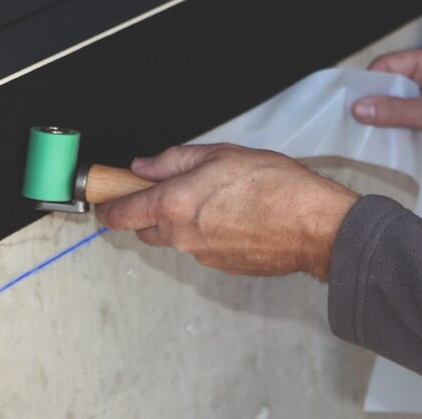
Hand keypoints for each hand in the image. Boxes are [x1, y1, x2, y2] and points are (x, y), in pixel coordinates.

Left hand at [94, 144, 357, 279]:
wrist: (314, 225)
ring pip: (175, 238)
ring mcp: (200, 255)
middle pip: (145, 228)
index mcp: (174, 204)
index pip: (120, 213)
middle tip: (177, 186)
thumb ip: (175, 160)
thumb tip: (145, 166)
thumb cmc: (277, 186)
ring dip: (183, 220)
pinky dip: (209, 233)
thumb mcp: (222, 154)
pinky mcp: (221, 267)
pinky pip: (201, 248)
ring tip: (218, 198)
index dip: (108, 203)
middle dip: (151, 209)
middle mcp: (181, 235)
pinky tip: (236, 216)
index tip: (107, 194)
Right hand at [358, 47, 421, 185]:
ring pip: (396, 108)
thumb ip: (396, 111)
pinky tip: (384, 146)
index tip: (349, 102)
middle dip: (373, 103)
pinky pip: (407, 125)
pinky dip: (396, 134)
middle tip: (352, 122)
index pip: (388, 65)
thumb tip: (361, 108)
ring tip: (364, 136)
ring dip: (384, 121)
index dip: (368, 83)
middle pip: (389, 86)